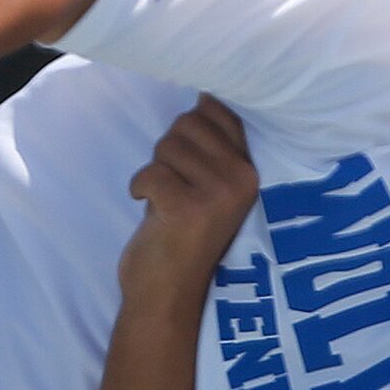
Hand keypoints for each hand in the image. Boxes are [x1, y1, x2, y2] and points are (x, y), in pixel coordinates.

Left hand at [121, 97, 260, 287]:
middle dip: (169, 149)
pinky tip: (148, 208)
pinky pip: (151, 172)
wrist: (168, 295)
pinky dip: (139, 187)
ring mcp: (218, 194)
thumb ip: (210, 146)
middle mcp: (242, 178)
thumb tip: (206, 94)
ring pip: (169, 145)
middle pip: (189, 123)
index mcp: (250, 169)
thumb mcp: (206, 186)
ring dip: (155, 171)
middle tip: (174, 186)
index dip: (194, 124)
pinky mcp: (188, 207)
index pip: (221, 111)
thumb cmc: (181, 236)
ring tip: (166, 200)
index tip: (187, 155)